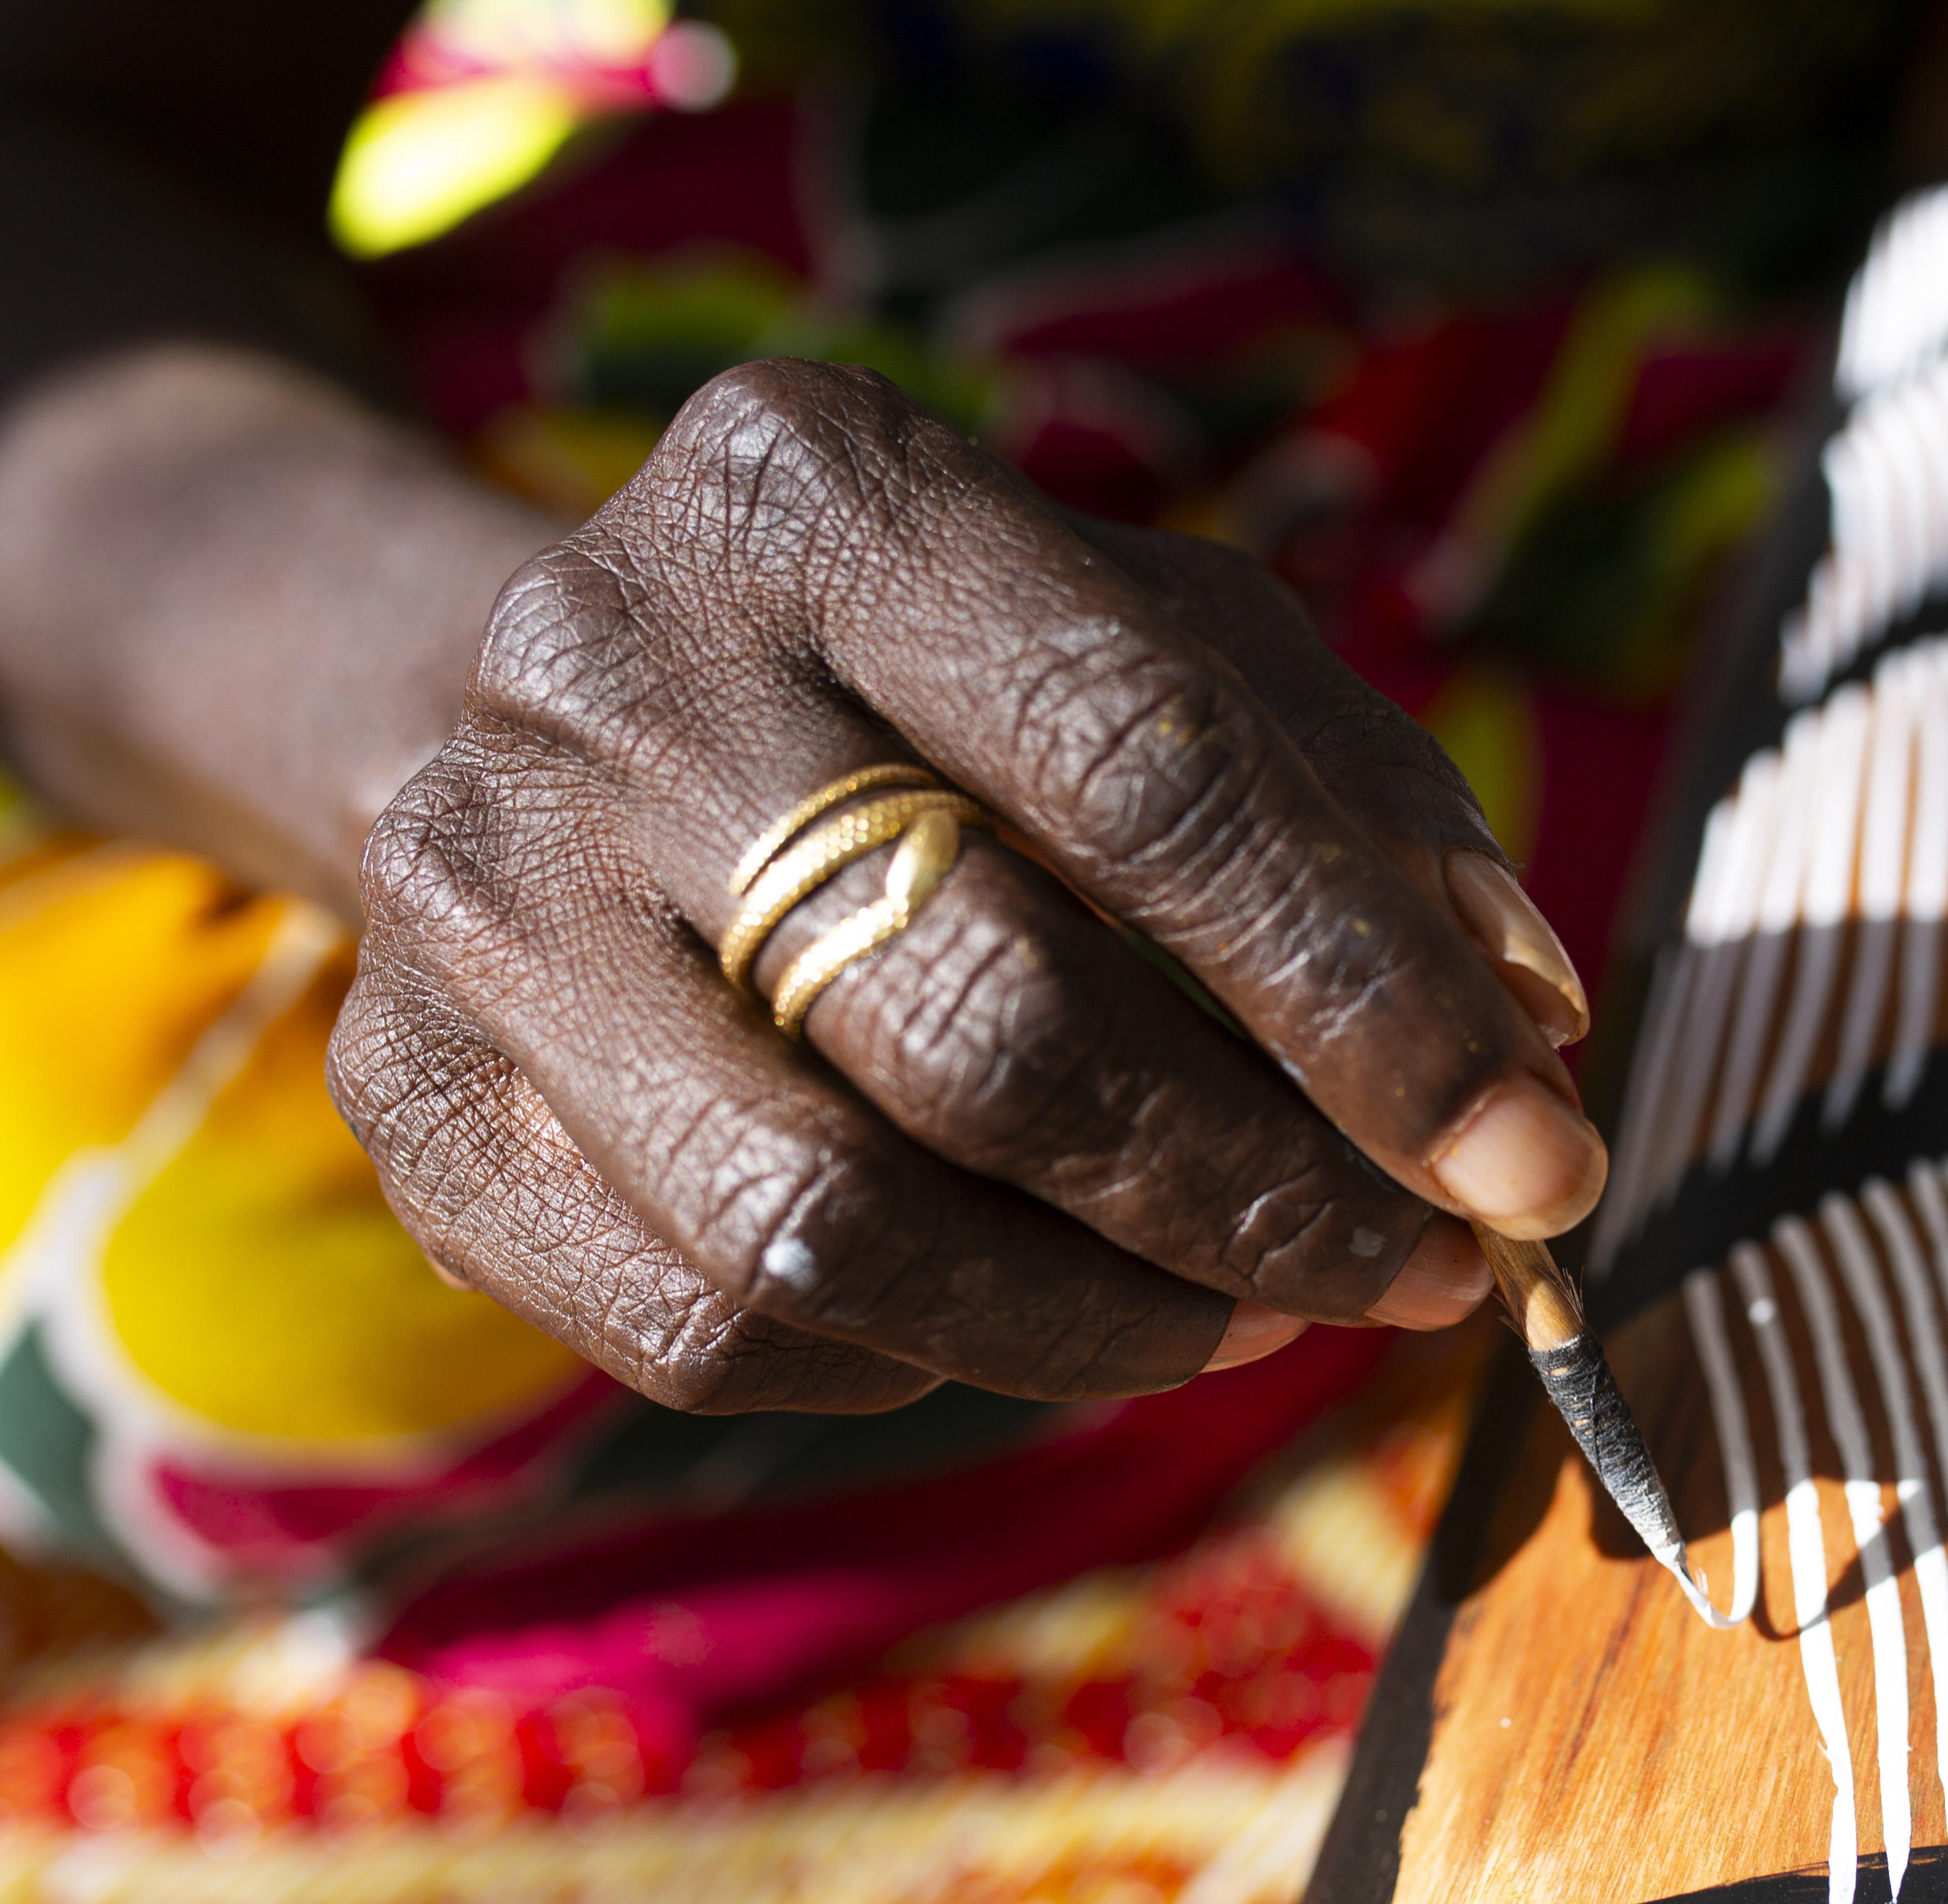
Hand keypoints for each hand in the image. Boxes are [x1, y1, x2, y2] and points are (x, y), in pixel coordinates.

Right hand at [332, 360, 1601, 1413]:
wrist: (527, 706)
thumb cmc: (923, 684)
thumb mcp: (1151, 643)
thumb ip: (1356, 806)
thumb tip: (1528, 1039)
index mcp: (824, 492)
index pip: (1147, 770)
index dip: (1369, 1003)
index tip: (1536, 1169)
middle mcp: (611, 670)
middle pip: (996, 1025)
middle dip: (1264, 1197)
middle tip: (1423, 1272)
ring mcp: (475, 897)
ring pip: (833, 1226)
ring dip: (1105, 1323)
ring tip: (1253, 1316)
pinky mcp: (411, 1102)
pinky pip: (704, 1326)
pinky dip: (918, 1366)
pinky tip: (1029, 1312)